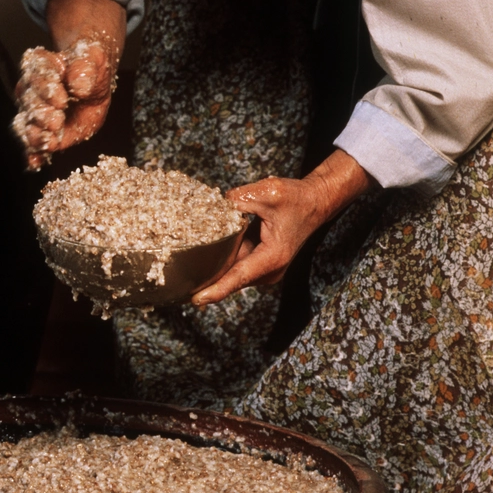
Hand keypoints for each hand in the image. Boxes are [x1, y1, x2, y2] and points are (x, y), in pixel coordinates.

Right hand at [12, 0, 125, 170]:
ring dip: (36, 135)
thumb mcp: (93, 59)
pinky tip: (36, 162)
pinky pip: (34, 145)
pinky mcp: (43, 132)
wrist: (93, 83)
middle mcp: (30, 89)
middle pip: (30, 103)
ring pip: (27, 125)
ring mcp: (34, 112)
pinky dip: (34, 155)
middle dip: (42, 115)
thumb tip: (79, 85)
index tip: (61, 99)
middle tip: (57, 121)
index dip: (46, 88)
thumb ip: (84, 68)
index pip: (37, 75)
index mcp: (40, 65)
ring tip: (49, 141)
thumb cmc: (90, 66)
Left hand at [192, 150, 373, 304]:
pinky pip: (236, 262)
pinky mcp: (260, 263)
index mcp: (273, 257)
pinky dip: (224, 255)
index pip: (238, 277)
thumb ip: (239, 199)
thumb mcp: (268, 192)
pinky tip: (207, 247)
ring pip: (232, 269)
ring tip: (189, 258)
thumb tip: (213, 206)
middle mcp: (270, 269)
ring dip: (214, 263)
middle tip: (177, 276)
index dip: (215, 289)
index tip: (195, 300)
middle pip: (231, 276)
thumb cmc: (296, 198)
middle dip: (206, 277)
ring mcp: (265, 269)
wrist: (315, 202)